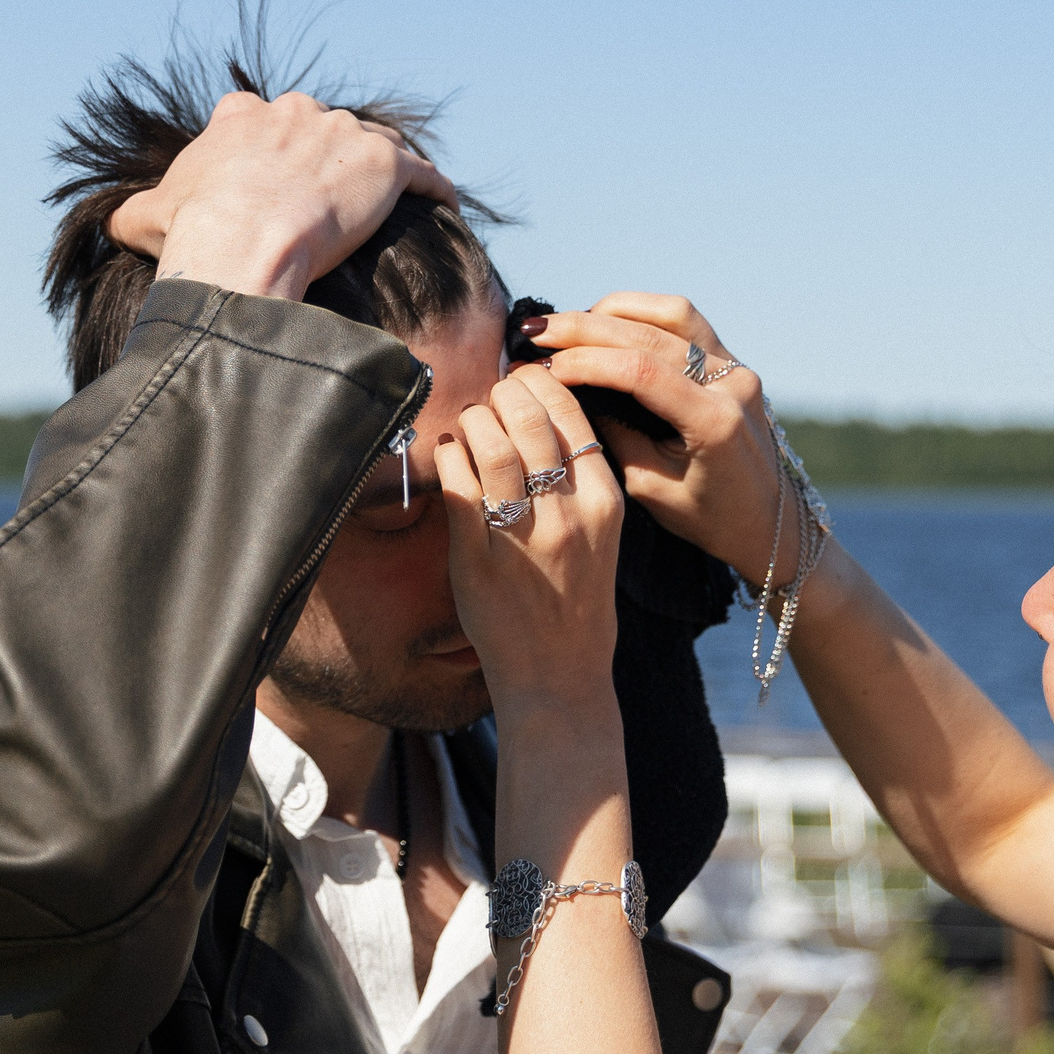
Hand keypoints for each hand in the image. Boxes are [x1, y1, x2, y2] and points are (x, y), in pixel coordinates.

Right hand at [108, 90, 458, 300]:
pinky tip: (443, 202)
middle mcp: (296, 112)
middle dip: (326, 155)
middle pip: (321, 127)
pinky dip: (434, 185)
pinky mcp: (386, 164)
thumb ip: (133, 211)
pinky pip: (422, 171)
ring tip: (390, 195)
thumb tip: (111, 223)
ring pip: (373, 143)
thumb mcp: (146, 216)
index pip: (259, 118)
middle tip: (333, 195)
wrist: (243, 244)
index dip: (269, 147)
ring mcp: (344, 135)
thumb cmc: (194, 232)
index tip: (274, 176)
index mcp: (242, 117)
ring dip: (380, 166)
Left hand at [432, 367, 625, 716]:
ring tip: (470, 420)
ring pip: (494, 447)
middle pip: (531, 422)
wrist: (560, 676)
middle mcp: (568, 515)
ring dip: (475, 420)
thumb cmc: (578, 601)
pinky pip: (459, 489)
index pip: (572, 416)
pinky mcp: (479, 561)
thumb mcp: (602, 535)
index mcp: (604, 502)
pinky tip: (450, 452)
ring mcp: (523, 537)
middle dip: (504, 393)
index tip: (521, 378)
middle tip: (491, 394)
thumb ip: (579, 480)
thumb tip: (539, 415)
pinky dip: (450, 457)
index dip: (540, 384)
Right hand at [521, 294, 787, 586]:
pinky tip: (606, 323)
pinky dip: (640, 315)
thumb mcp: (651, 490)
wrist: (768, 520)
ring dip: (613, 312)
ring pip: (670, 313)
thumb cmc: (709, 517)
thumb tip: (570, 392)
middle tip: (535, 330)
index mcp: (715, 423)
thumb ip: (614, 436)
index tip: (539, 364)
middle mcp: (731, 384)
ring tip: (568, 325)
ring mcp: (736, 368)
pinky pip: (684, 322)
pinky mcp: (732, 362)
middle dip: (585, 327)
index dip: (584, 362)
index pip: (640, 371)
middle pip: (650, 334)